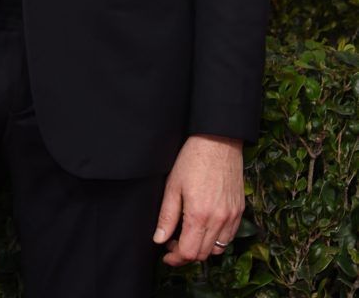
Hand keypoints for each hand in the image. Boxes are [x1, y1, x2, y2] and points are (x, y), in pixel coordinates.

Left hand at [152, 134, 244, 265]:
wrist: (218, 141)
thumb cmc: (193, 159)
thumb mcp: (173, 185)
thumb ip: (166, 216)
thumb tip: (159, 240)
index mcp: (199, 215)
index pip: (189, 253)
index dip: (175, 258)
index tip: (166, 254)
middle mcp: (219, 219)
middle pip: (203, 254)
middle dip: (186, 254)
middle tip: (173, 242)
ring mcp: (232, 216)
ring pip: (217, 249)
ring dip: (202, 248)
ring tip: (189, 235)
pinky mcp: (239, 210)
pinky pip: (229, 237)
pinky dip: (217, 240)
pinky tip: (205, 227)